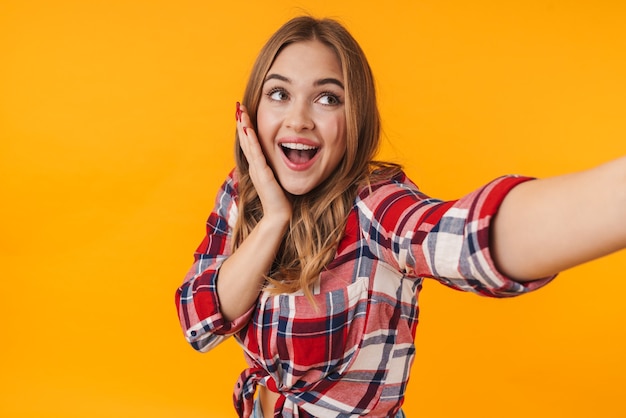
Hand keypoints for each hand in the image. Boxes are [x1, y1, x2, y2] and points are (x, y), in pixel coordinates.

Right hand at [236, 102, 291, 224]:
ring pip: (248, 144)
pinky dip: (251, 141)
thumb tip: (278, 158)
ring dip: (243, 127)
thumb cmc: (280, 198)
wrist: (280, 215)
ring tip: (240, 112)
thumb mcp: (276, 178)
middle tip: (237, 106)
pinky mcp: (262, 173)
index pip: (250, 142)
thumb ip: (273, 168)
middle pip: (245, 140)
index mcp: (258, 165)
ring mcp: (257, 169)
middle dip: (241, 123)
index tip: (243, 113)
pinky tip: (248, 130)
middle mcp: (254, 165)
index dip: (245, 128)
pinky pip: (256, 154)